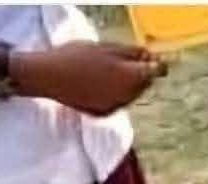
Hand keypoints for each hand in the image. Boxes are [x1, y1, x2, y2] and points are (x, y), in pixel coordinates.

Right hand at [14, 41, 166, 115]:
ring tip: (109, 69)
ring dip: (128, 83)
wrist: (50, 77)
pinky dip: (115, 93)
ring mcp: (115, 107)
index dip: (157, 64)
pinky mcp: (103, 113)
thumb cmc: (77, 56)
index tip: (153, 58)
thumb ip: (132, 53)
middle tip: (128, 59)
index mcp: (129, 77)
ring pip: (131, 95)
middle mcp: (126, 96)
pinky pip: (117, 102)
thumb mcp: (106, 48)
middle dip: (141, 73)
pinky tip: (100, 83)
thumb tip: (151, 57)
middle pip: (144, 85)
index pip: (155, 72)